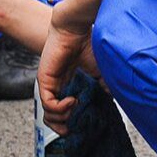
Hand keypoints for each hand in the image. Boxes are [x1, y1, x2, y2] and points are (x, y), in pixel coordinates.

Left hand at [37, 3, 93, 134]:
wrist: (75, 28)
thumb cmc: (88, 45)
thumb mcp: (101, 72)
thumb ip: (104, 88)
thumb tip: (111, 102)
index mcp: (69, 88)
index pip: (64, 114)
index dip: (72, 123)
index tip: (84, 124)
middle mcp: (58, 89)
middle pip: (53, 120)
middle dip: (65, 128)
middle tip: (76, 125)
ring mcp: (50, 86)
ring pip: (49, 116)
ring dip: (63, 119)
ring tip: (75, 108)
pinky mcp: (45, 81)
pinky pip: (48, 104)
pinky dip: (60, 108)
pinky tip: (72, 101)